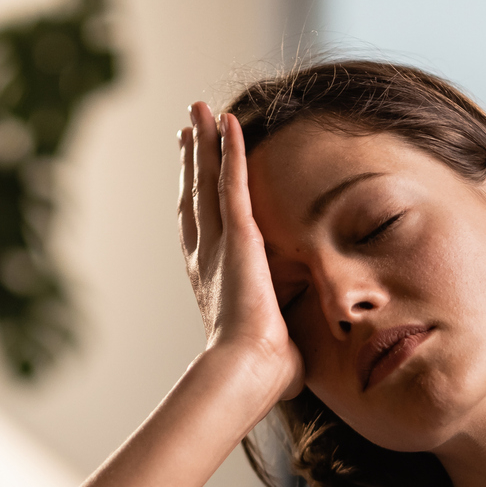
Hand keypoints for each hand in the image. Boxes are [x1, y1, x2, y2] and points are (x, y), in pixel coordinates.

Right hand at [176, 102, 303, 402]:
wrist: (247, 371)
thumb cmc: (261, 375)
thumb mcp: (276, 353)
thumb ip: (283, 346)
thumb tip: (299, 367)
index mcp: (214, 283)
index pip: (202, 232)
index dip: (195, 201)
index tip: (192, 177)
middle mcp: (207, 258)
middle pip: (195, 197)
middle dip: (191, 162)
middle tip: (186, 131)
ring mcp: (219, 244)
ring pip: (206, 181)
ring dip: (202, 143)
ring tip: (198, 111)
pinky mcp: (239, 235)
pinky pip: (232, 181)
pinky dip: (228, 149)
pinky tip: (227, 119)